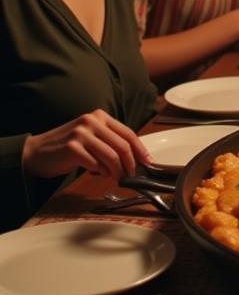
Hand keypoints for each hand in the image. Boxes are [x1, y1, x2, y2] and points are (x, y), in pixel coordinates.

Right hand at [21, 110, 149, 179]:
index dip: (140, 149)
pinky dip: (101, 172)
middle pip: (123, 145)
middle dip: (131, 163)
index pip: (128, 133)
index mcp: (99, 116)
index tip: (147, 162)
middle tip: (132, 175)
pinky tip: (99, 174)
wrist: (35, 153)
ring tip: (117, 178)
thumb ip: (109, 141)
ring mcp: (81, 133)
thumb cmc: (65, 147)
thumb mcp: (90, 136)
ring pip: (112, 156)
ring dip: (117, 171)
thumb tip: (133, 157)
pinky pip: (96, 164)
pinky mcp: (72, 148)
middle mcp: (91, 121)